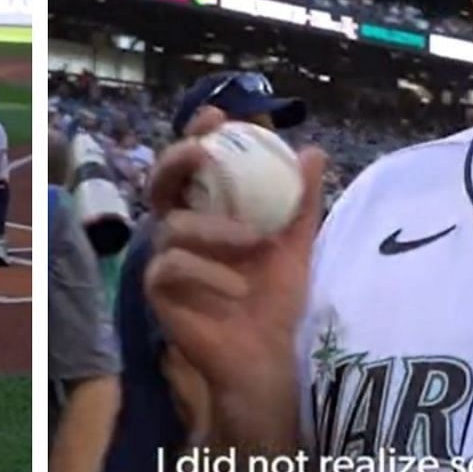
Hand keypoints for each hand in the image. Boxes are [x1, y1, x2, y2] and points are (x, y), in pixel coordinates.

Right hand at [144, 115, 326, 406]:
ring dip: (213, 228)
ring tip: (254, 242)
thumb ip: (301, 200)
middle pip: (161, 180)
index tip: (218, 115)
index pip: (194, 162)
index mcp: (208, 210)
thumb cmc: (276, 299)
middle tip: (205, 152)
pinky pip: (171, 268)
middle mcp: (180, 228)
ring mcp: (165, 259)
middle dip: (179, 158)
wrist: (269, 356)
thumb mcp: (295, 245)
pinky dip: (207, 272)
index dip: (198, 133)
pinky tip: (237, 289)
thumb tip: (313, 151)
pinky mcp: (159, 292)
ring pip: (171, 225)